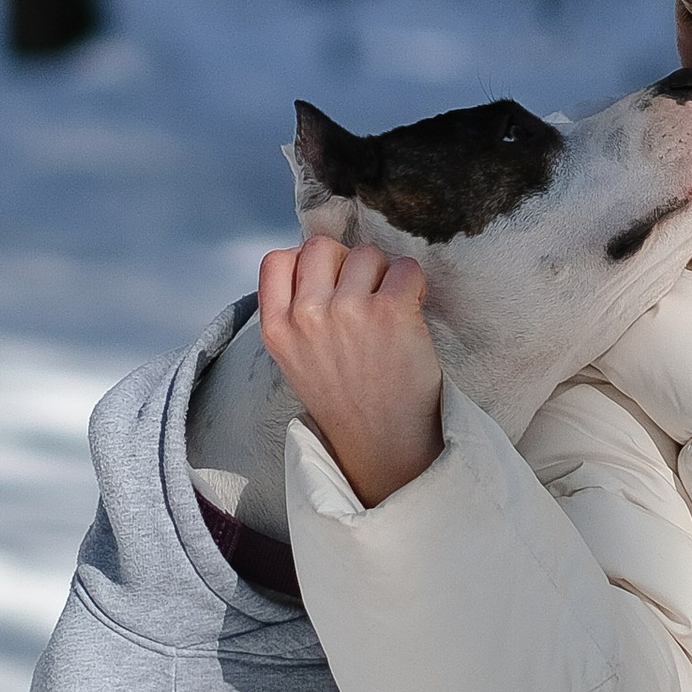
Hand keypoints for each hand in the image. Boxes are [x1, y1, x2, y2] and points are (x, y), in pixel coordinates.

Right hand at [258, 235, 444, 505]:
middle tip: (364, 298)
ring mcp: (348, 311)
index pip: (277, 260)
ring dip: (384, 276)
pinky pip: (407, 268)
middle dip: (347, 264)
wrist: (385, 444)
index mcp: (277, 329)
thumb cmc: (347, 398)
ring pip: (367, 254)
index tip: (328, 284)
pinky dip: (414, 285)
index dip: (307, 264)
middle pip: (323, 247)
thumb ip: (298, 312)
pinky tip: (411, 315)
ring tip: (387, 315)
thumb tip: (321, 260)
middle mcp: (307, 316)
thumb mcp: (297, 359)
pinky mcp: (390, 311)